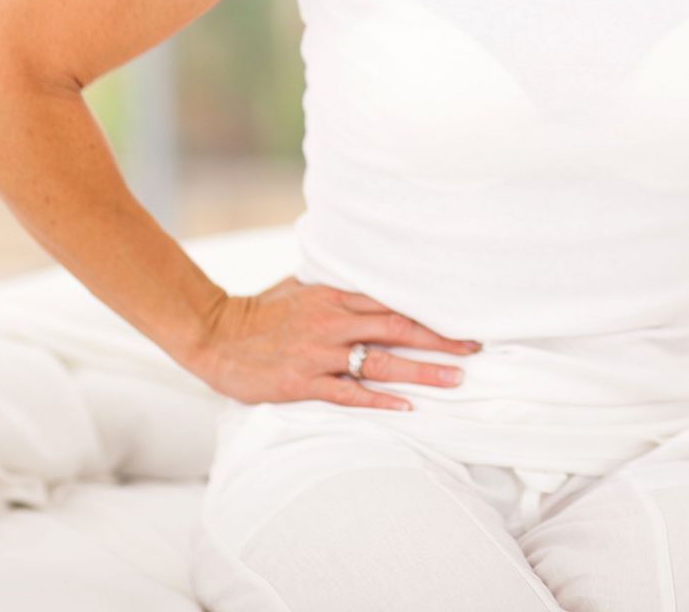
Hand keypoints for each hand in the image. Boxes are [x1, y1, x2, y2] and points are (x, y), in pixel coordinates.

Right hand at [185, 275, 482, 410]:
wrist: (215, 335)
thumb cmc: (261, 311)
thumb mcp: (301, 286)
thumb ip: (336, 286)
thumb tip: (369, 280)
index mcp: (335, 297)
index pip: (394, 303)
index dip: (431, 312)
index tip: (462, 320)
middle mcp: (333, 323)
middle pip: (398, 329)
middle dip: (440, 340)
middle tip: (474, 349)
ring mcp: (319, 354)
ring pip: (380, 362)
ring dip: (421, 372)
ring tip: (454, 379)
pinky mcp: (302, 382)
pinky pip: (348, 393)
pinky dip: (379, 400)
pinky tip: (406, 407)